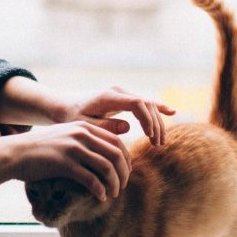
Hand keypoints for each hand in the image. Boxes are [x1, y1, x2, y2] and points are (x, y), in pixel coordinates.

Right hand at [0, 121, 130, 200]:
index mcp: (84, 127)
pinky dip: (100, 190)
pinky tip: (100, 196)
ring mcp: (73, 148)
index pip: (116, 141)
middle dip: (123, 173)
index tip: (125, 173)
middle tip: (122, 186)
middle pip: (115, 154)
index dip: (125, 159)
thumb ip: (85, 140)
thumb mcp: (66, 136)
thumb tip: (106, 156)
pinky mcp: (64, 164)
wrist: (16, 152)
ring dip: (114, 184)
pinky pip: (91, 179)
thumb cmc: (41, 148)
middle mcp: (82, 135)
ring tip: (113, 193)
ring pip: (107, 168)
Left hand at [60, 87, 176, 145]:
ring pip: (148, 104)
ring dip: (157, 122)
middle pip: (146, 103)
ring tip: (158, 142)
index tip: (150, 136)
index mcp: (108, 96)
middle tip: (157, 144)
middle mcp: (118, 91)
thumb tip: (128, 127)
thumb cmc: (71, 117)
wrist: (64, 106)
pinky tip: (172, 112)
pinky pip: (144, 102)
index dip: (147, 119)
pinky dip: (158, 108)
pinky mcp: (124, 99)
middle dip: (155, 124)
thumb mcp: (84, 124)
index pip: (136, 103)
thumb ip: (104, 126)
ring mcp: (122, 94)